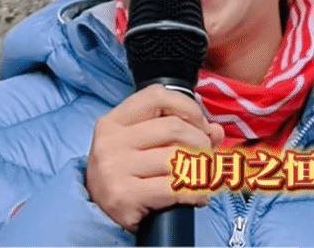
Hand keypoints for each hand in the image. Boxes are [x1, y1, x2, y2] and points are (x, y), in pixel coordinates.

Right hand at [85, 84, 225, 233]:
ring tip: (202, 178)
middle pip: (174, 128)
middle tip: (206, 158)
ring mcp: (115, 168)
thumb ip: (179, 132)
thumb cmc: (126, 176)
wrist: (98, 216)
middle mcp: (111, 141)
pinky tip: (197, 197)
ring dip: (201, 170)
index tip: (200, 125)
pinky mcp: (124, 196)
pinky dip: (195, 192)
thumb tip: (215, 131)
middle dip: (201, 143)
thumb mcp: (143, 146)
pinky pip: (174, 188)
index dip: (188, 108)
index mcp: (113, 121)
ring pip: (177, 158)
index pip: (157, 96)